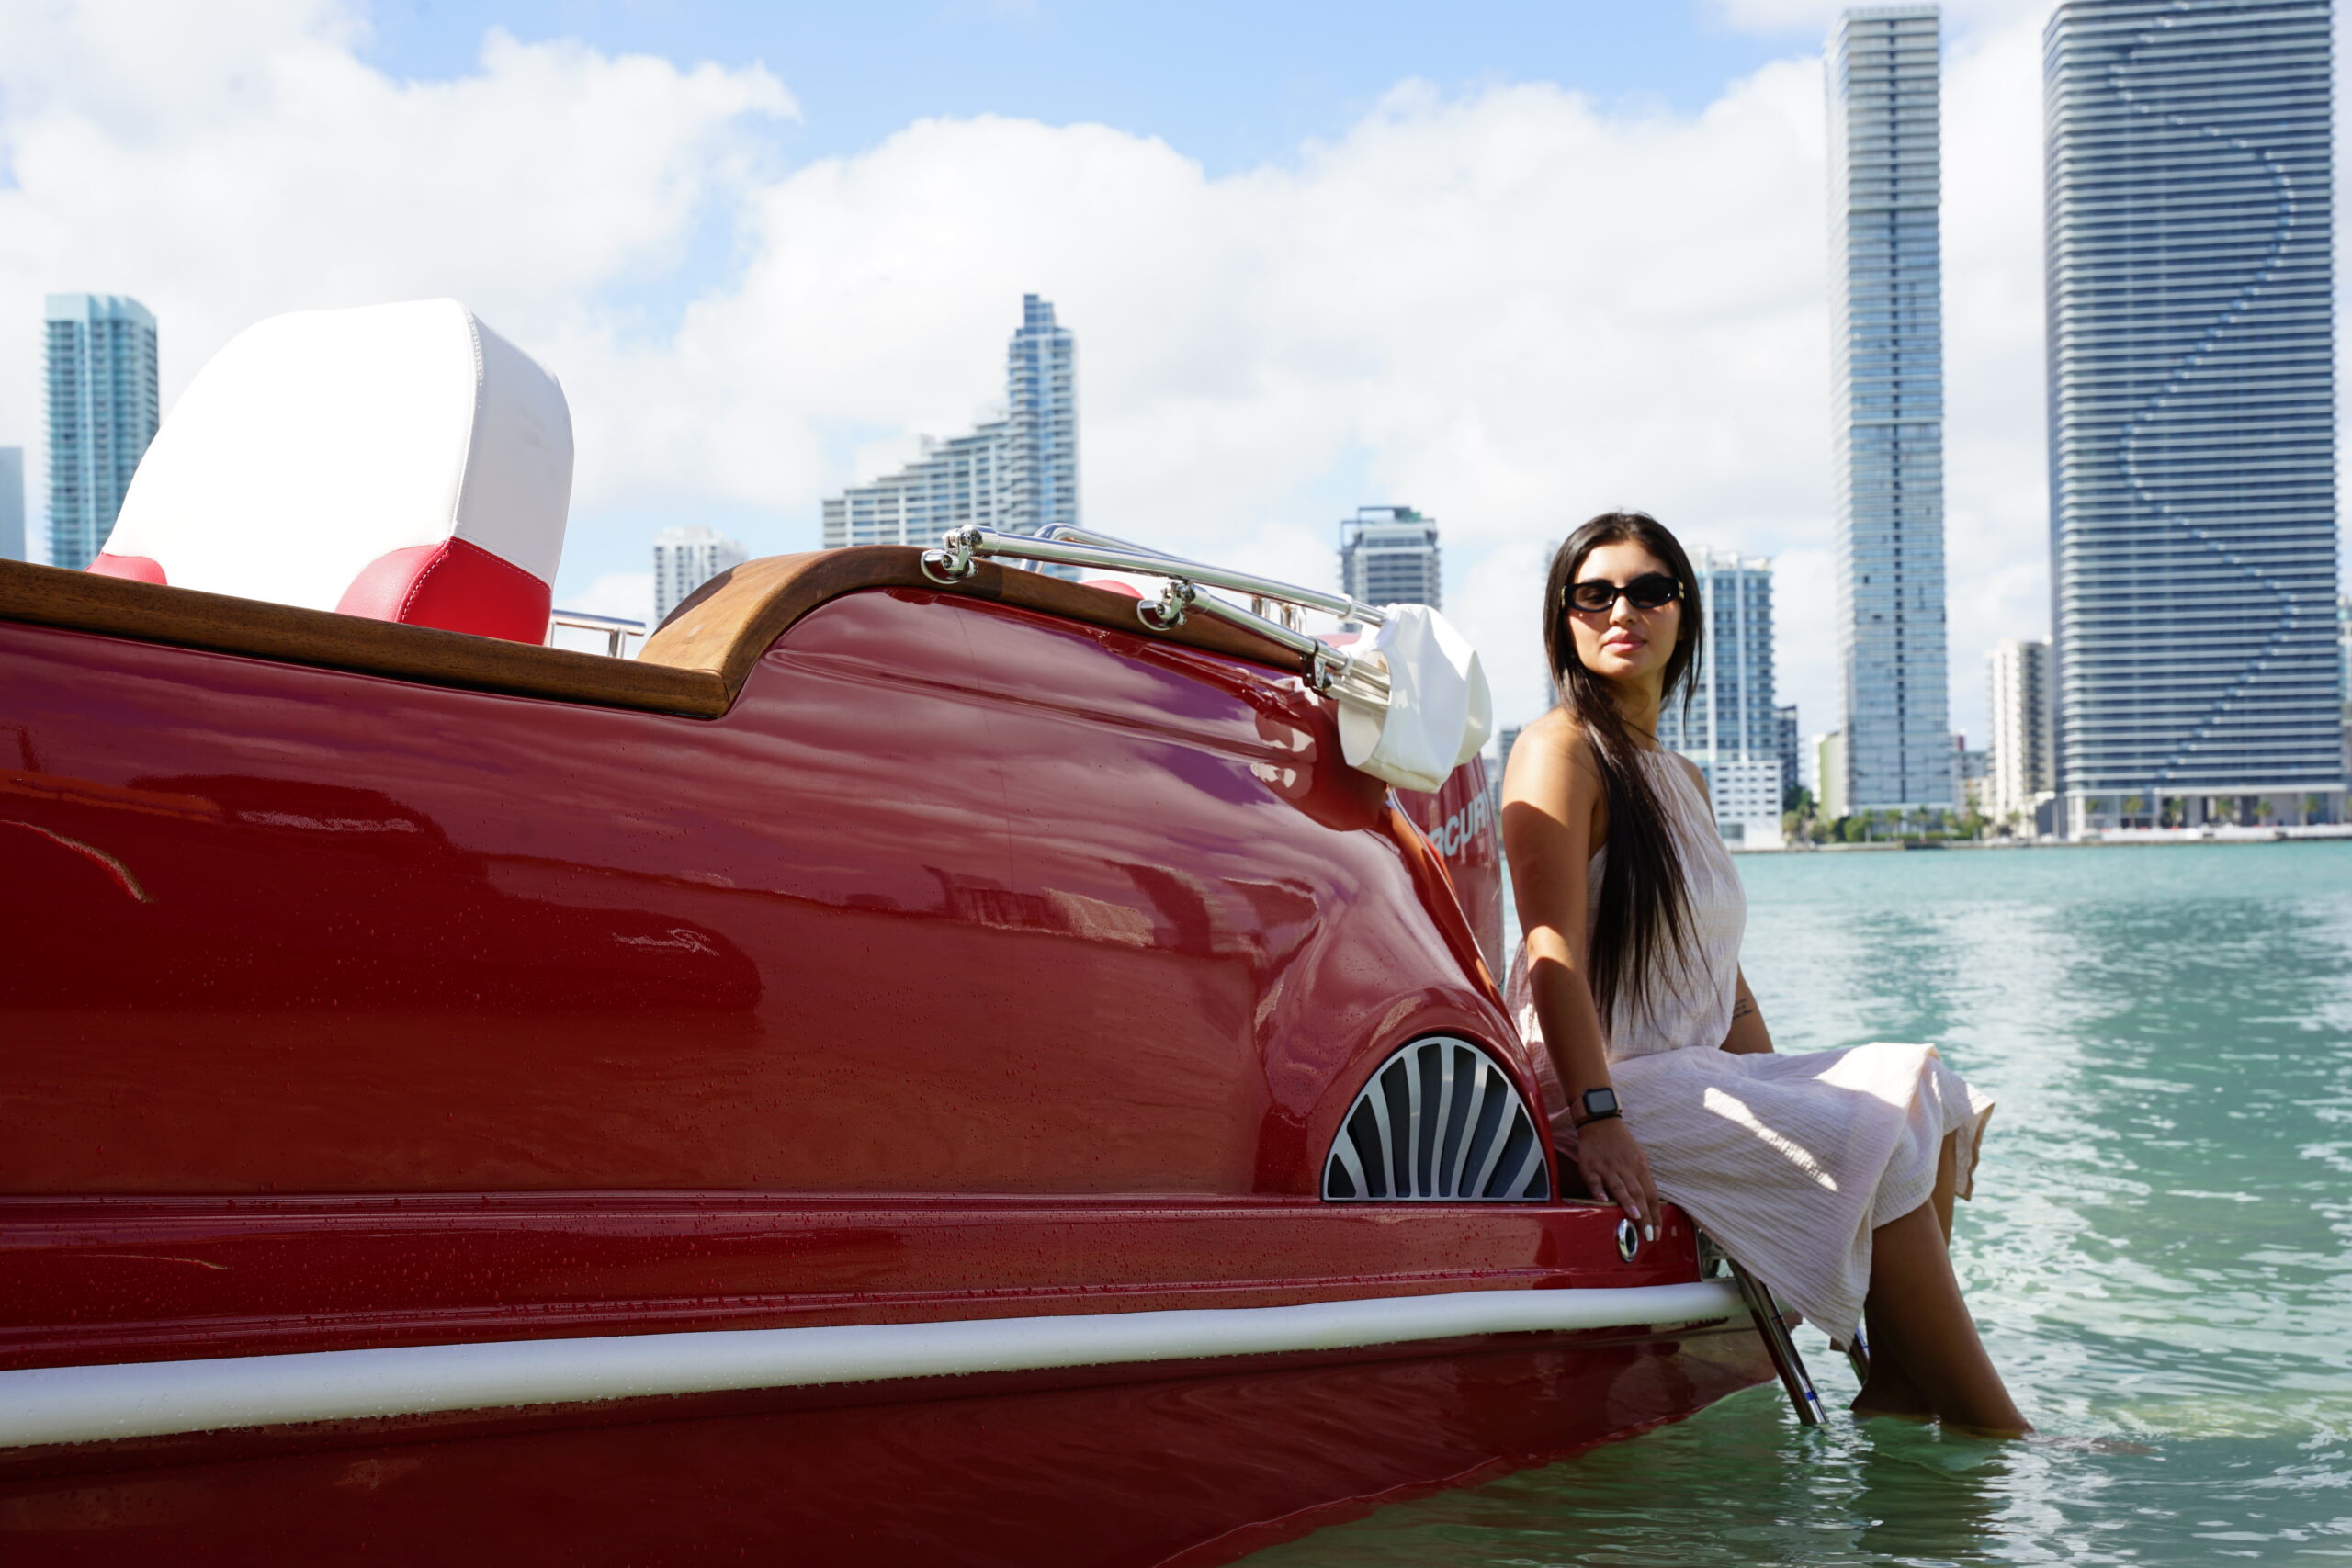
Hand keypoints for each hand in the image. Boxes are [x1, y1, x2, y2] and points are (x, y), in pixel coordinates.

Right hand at [1575, 1118, 1659, 1240]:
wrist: (1600, 1121)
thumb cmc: (1620, 1143)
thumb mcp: (1637, 1158)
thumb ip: (1641, 1180)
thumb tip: (1647, 1204)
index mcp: (1640, 1168)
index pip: (1651, 1195)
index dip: (1655, 1215)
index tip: (1657, 1233)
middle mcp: (1626, 1169)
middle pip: (1638, 1194)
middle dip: (1645, 1216)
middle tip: (1649, 1234)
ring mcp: (1607, 1167)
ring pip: (1620, 1186)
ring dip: (1628, 1202)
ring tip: (1635, 1218)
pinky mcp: (1590, 1166)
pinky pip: (1594, 1179)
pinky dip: (1597, 1189)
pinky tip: (1601, 1199)